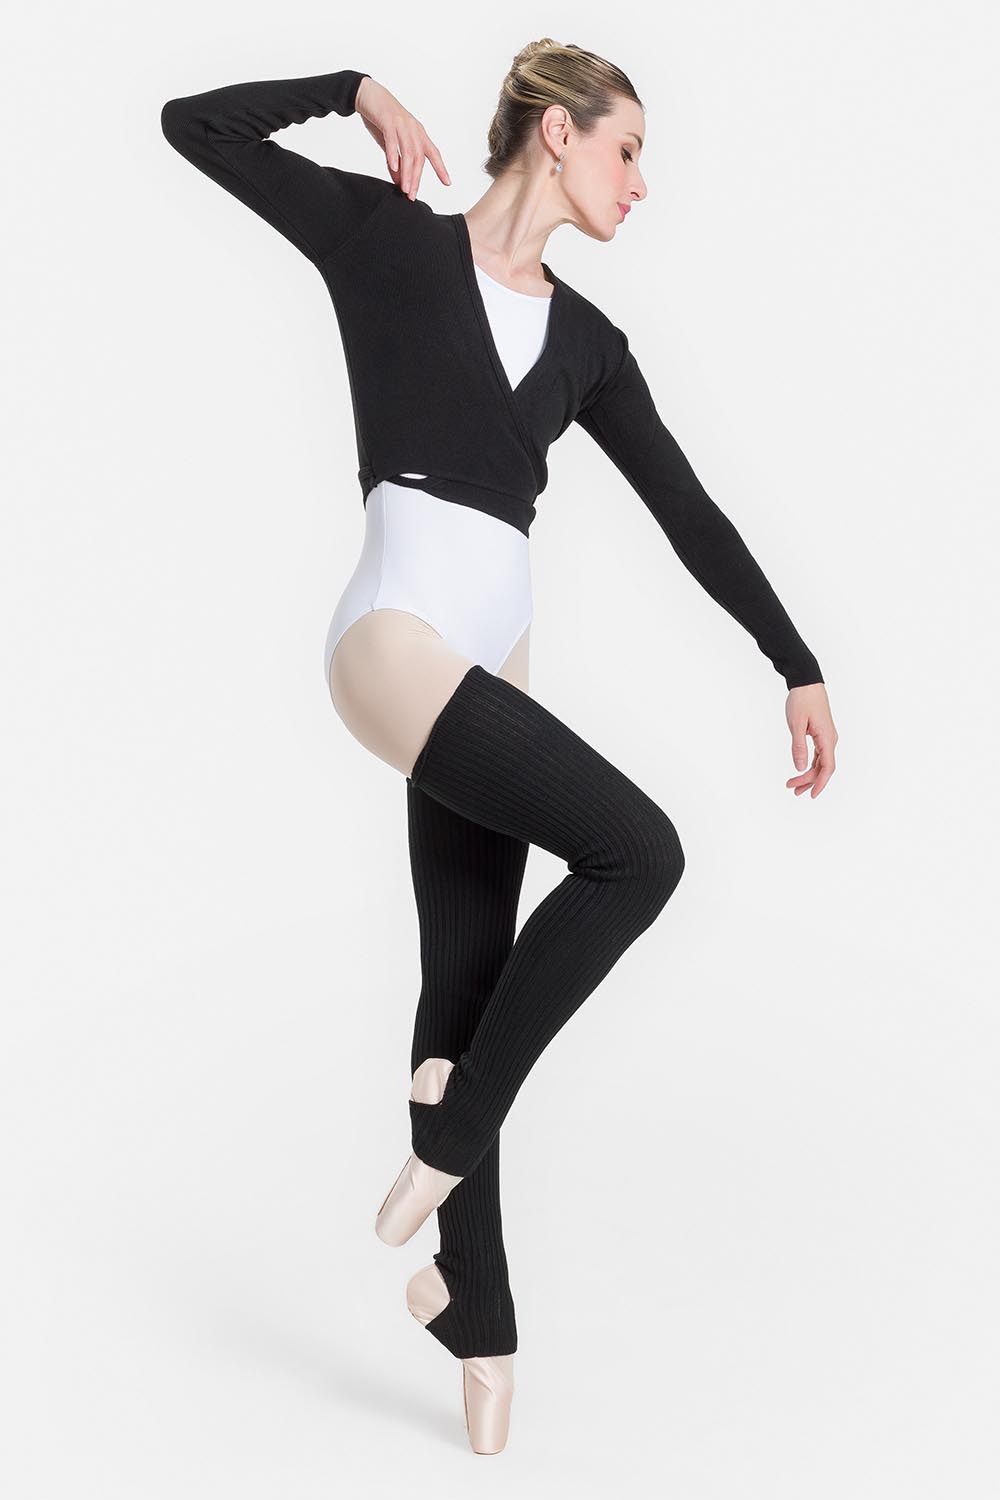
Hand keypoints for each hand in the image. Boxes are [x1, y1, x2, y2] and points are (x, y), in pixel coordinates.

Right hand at [354, 77, 450, 200]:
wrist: (367, 93)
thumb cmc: (380, 119)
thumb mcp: (389, 143)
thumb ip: (395, 161)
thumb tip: (399, 181)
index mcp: (417, 133)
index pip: (432, 153)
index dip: (440, 168)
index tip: (447, 183)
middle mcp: (413, 128)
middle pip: (419, 157)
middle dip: (416, 178)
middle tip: (412, 196)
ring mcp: (401, 124)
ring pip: (408, 152)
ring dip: (407, 172)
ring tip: (404, 188)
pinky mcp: (388, 121)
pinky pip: (393, 140)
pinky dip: (393, 155)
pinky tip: (394, 168)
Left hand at [785, 683, 836, 797]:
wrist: (807, 682)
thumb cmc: (802, 700)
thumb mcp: (796, 724)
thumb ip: (798, 746)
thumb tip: (799, 767)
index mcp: (827, 738)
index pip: (827, 767)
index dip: (820, 783)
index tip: (811, 794)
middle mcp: (830, 739)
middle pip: (823, 768)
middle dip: (808, 781)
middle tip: (792, 790)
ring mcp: (827, 737)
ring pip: (821, 762)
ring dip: (808, 774)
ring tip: (793, 785)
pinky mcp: (821, 734)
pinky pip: (819, 754)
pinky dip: (810, 764)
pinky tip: (801, 770)